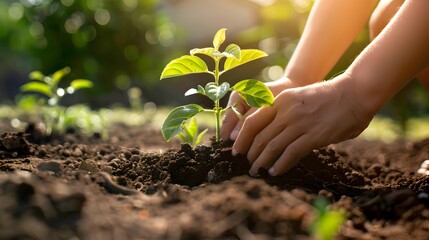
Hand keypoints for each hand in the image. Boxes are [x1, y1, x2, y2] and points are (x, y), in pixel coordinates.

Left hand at [232, 74, 373, 175]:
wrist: (353, 92)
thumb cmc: (325, 96)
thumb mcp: (297, 97)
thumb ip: (282, 111)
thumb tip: (267, 132)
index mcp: (280, 100)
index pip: (251, 121)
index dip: (241, 138)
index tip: (236, 149)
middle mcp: (286, 111)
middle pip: (258, 136)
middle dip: (249, 153)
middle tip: (245, 164)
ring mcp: (299, 124)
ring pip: (271, 147)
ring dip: (261, 162)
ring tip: (256, 171)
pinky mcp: (313, 136)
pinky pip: (290, 154)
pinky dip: (280, 165)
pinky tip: (275, 172)